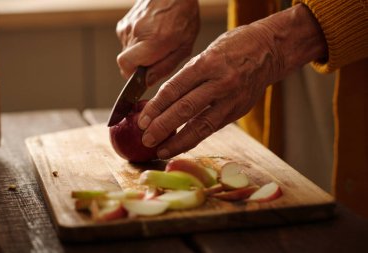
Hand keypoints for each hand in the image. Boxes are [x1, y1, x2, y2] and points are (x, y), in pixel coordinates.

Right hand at [116, 0, 199, 85]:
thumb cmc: (183, 16)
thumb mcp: (184, 47)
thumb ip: (164, 67)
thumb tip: (147, 82)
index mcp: (152, 41)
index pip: (126, 65)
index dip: (132, 75)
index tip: (142, 76)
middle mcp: (136, 33)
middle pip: (125, 62)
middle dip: (139, 66)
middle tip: (155, 58)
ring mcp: (127, 26)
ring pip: (126, 52)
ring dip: (139, 54)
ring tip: (155, 43)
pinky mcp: (124, 23)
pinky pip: (126, 42)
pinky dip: (136, 44)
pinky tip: (150, 36)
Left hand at [137, 4, 326, 158]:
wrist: (269, 50)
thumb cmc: (234, 48)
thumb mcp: (206, 54)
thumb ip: (188, 78)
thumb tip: (163, 102)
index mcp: (207, 63)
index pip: (175, 89)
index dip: (156, 107)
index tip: (142, 120)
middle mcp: (219, 82)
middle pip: (185, 109)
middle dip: (163, 127)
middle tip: (147, 140)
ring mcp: (231, 99)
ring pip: (201, 125)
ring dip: (178, 141)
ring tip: (162, 150)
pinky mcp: (238, 111)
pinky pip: (213, 127)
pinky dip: (195, 138)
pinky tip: (182, 144)